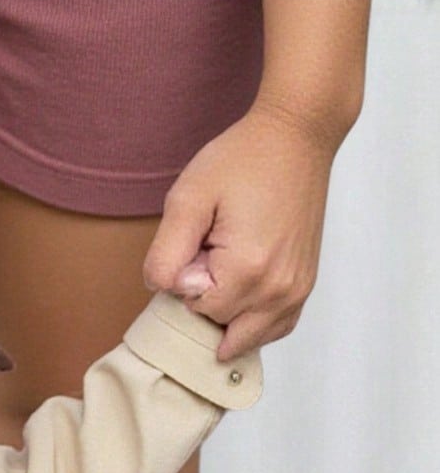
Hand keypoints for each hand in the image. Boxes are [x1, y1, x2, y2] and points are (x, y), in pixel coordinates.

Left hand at [141, 101, 338, 362]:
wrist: (297, 136)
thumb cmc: (242, 160)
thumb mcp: (187, 198)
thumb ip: (166, 254)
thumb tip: (167, 291)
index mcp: (247, 272)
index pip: (195, 310)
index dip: (188, 282)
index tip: (200, 246)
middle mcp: (277, 290)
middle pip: (220, 327)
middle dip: (209, 299)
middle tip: (217, 251)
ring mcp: (296, 290)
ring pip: (246, 337)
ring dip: (230, 314)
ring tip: (231, 269)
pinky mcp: (306, 285)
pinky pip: (275, 328)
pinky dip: (254, 323)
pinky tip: (243, 301)